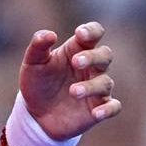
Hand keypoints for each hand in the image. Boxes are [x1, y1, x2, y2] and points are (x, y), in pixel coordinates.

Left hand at [18, 22, 121, 140]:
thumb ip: (38, 45)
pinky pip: (113, 107)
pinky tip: (96, 113)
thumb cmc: (37, 82)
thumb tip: (50, 35)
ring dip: (91, 86)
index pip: (93, 33)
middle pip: (105, 55)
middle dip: (93, 57)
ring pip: (106, 82)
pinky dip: (108, 109)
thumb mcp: (32, 62)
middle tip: (76, 62)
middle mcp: (92, 67)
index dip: (91, 30)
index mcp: (77, 50)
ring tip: (72, 92)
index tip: (80, 34)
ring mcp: (97, 87)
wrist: (35, 114)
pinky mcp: (99, 107)